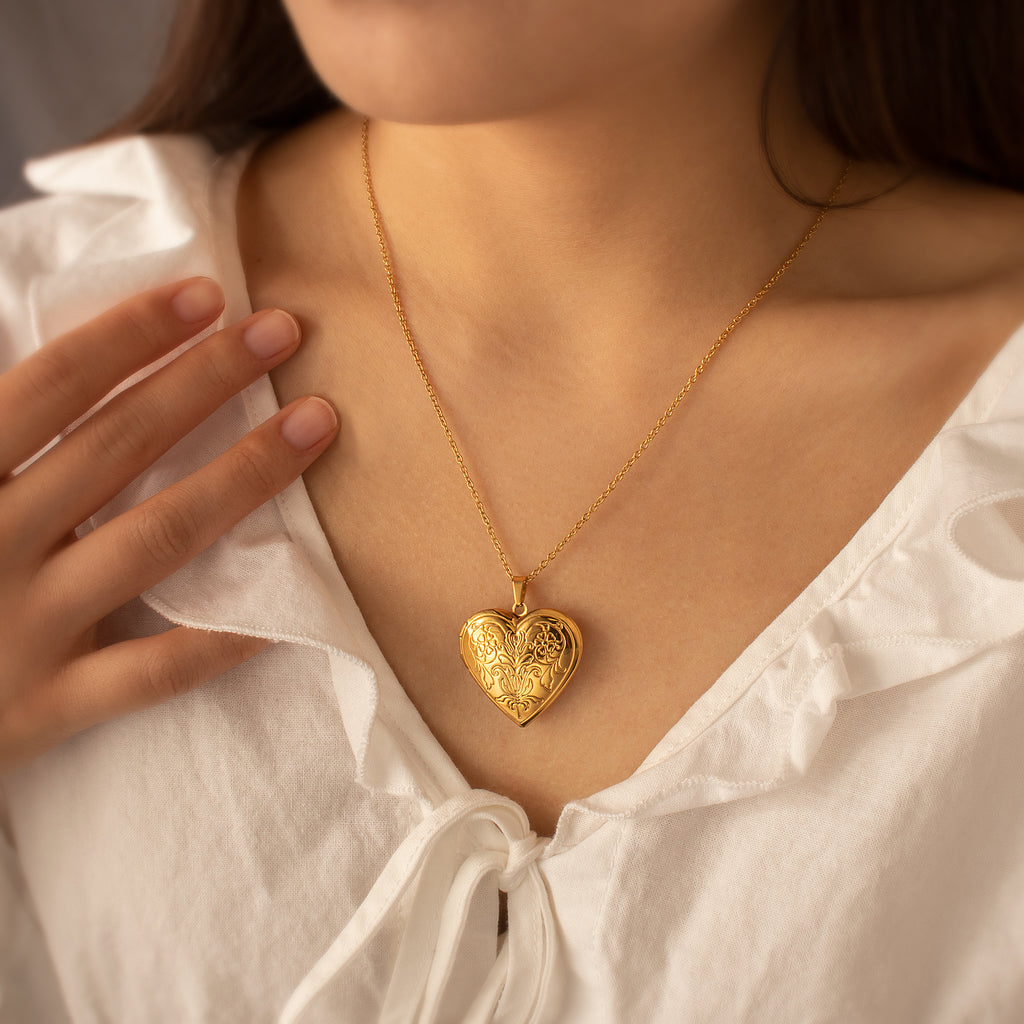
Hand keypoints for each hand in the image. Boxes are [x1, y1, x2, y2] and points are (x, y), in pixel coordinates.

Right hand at [0, 277, 337, 772]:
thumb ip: (1, 435)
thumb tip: (75, 369)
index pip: (51, 386)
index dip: (131, 335)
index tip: (208, 295)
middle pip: (118, 446)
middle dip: (205, 382)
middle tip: (284, 333)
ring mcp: (22, 627)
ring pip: (156, 540)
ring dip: (244, 476)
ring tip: (316, 424)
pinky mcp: (47, 706)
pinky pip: (156, 671)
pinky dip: (225, 639)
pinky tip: (291, 604)